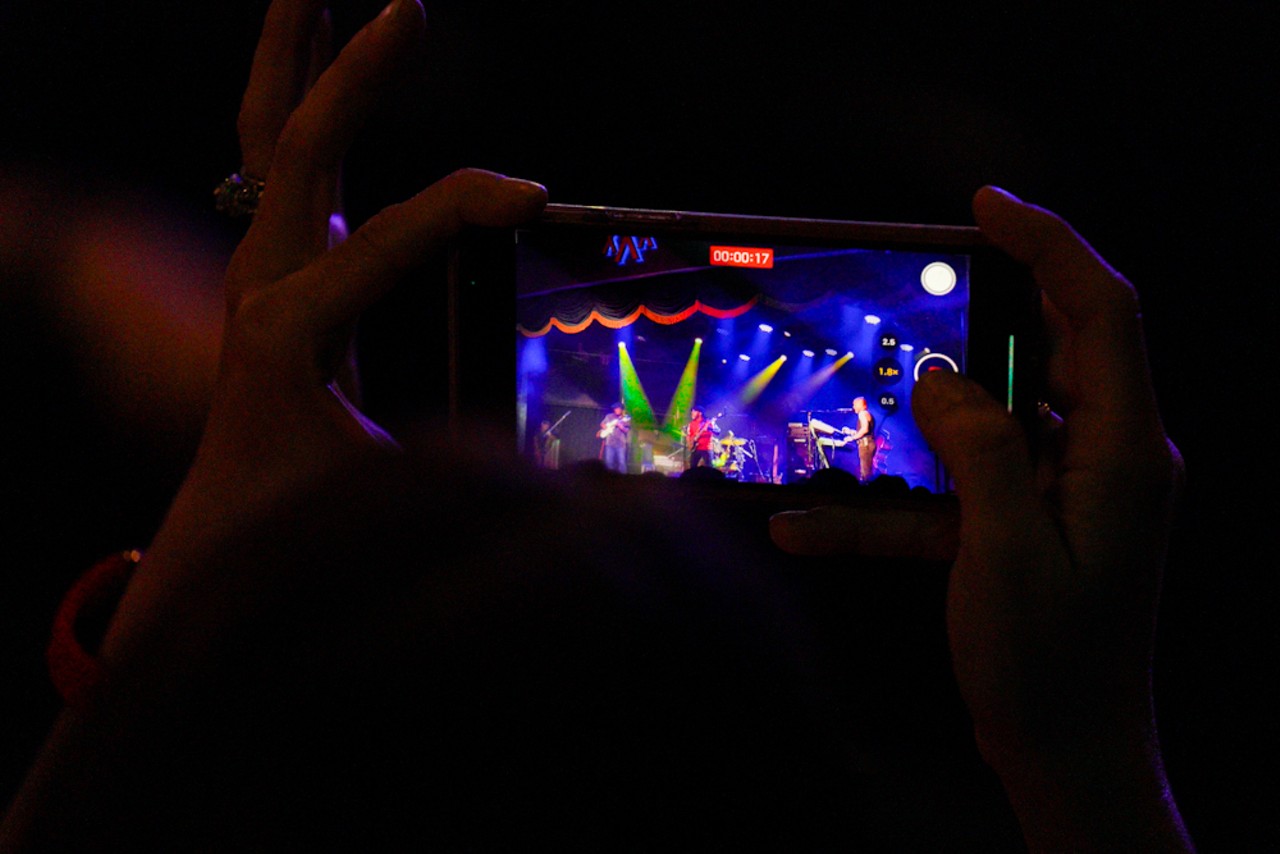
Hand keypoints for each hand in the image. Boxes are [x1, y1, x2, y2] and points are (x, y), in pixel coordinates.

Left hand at [98, 0, 545, 670]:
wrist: (227, 516)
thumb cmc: (296, 508)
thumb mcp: (379, 494)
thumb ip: (462, 476)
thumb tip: (557, 480)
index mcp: (287, 328)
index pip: (389, 239)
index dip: (464, 207)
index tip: (533, 196)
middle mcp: (262, 279)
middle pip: (299, 144)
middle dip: (350, 70)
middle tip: (406, 8)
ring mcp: (263, 264)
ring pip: (272, 137)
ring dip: (295, 58)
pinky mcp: (278, 266)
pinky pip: (284, 165)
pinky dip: (301, 103)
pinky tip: (323, 68)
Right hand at [772, 187, 1189, 848]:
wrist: (1066, 752)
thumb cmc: (1050, 665)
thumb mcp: (1006, 554)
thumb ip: (981, 452)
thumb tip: (941, 380)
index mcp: (1119, 451)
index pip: (1103, 313)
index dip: (1051, 244)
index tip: (986, 204)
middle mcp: (1101, 455)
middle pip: (1051, 347)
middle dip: (987, 307)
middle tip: (919, 280)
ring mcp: (1062, 490)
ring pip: (991, 416)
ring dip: (922, 415)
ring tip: (859, 401)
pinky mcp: (1023, 522)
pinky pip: (954, 490)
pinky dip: (890, 504)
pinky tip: (806, 528)